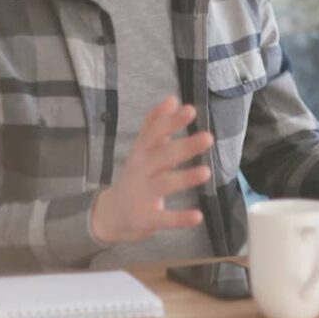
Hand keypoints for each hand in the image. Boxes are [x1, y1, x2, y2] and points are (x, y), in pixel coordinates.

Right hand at [91, 96, 213, 243]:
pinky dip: (180, 218)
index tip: (190, 110)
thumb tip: (172, 98)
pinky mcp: (146, 219)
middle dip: (184, 147)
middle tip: (208, 137)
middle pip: (163, 156)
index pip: (154, 133)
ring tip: (207, 172)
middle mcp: (141, 171)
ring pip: (165, 185)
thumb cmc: (136, 176)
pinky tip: (198, 216)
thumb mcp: (142, 150)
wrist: (109, 216)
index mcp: (142, 153)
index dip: (170, 122)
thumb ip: (156, 125)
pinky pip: (164, 218)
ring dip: (185, 178)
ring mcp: (142, 195)